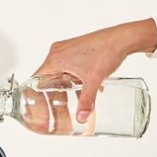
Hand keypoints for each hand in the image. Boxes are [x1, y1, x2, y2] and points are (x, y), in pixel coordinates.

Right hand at [33, 19, 156, 122]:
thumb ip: (86, 101)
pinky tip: (84, 86)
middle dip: (52, 91)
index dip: (34, 92)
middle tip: (55, 105)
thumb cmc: (106, 52)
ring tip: (71, 98)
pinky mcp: (76, 48)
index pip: (36, 78)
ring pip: (59, 71)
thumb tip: (82, 117)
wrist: (122, 38)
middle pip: (47, 76)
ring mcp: (67, 48)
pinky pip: (68, 65)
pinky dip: (73, 76)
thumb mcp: (94, 80)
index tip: (37, 103)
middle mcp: (58, 51)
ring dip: (65, 84)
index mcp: (55, 58)